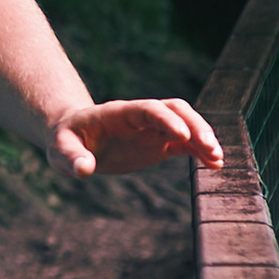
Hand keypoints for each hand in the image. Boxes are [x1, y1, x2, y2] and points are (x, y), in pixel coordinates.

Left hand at [44, 97, 223, 182]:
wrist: (74, 139)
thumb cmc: (66, 141)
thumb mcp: (61, 150)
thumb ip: (72, 158)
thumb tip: (83, 170)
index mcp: (119, 112)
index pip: (149, 109)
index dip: (166, 119)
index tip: (181, 135)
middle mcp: (141, 117)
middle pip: (175, 110)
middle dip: (194, 126)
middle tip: (209, 148)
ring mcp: (152, 129)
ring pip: (186, 125)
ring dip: (203, 139)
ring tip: (218, 160)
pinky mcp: (159, 144)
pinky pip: (185, 144)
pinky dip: (200, 152)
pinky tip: (214, 165)